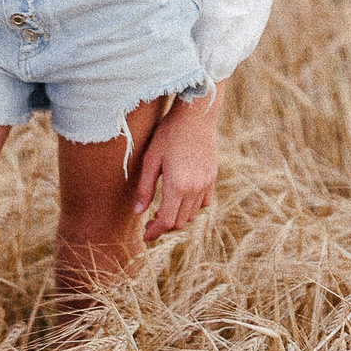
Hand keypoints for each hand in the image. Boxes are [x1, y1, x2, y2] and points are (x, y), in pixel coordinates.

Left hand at [133, 89, 218, 241]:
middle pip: (179, 222)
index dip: (154, 232)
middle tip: (150, 221)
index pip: (166, 221)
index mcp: (177, 186)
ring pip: (192, 215)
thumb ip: (145, 188)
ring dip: (178, 217)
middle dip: (164, 226)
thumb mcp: (151, 159)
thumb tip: (138, 212)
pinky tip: (182, 198)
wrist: (196, 115)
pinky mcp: (212, 177)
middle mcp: (194, 189)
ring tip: (164, 209)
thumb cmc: (169, 133)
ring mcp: (206, 184)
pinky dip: (193, 207)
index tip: (144, 235)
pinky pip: (204, 202)